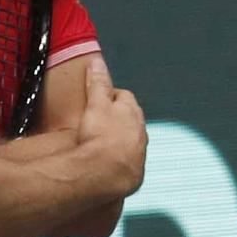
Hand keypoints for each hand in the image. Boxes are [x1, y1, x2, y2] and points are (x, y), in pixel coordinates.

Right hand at [76, 56, 146, 195]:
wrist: (106, 174)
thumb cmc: (101, 136)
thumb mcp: (96, 103)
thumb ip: (98, 82)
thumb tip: (97, 62)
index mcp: (132, 111)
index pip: (123, 96)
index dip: (109, 96)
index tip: (97, 98)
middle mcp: (141, 131)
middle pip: (129, 119)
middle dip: (116, 118)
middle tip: (98, 121)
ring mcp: (140, 152)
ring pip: (131, 140)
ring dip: (119, 139)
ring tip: (101, 144)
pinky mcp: (135, 172)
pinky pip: (128, 161)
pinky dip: (119, 159)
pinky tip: (107, 163)